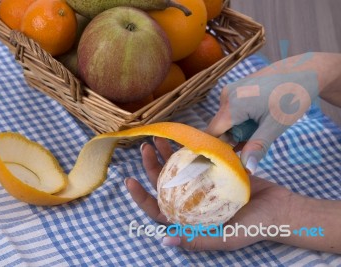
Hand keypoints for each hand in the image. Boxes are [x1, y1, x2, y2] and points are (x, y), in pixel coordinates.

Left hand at [125, 137, 292, 250]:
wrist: (280, 209)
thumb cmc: (254, 228)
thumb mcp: (225, 237)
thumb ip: (197, 239)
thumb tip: (165, 239)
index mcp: (189, 220)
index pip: (158, 210)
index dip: (141, 197)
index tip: (130, 179)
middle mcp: (191, 203)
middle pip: (164, 184)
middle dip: (151, 166)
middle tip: (145, 148)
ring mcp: (201, 186)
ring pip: (177, 170)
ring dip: (165, 154)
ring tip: (157, 139)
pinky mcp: (213, 173)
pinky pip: (195, 160)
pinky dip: (186, 149)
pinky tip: (180, 138)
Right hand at [207, 53, 321, 172]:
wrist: (303, 72)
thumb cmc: (292, 96)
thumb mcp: (276, 125)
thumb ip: (258, 146)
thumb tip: (247, 169)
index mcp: (232, 104)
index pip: (212, 134)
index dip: (217, 150)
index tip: (229, 162)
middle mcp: (225, 96)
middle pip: (219, 128)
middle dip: (232, 141)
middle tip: (253, 146)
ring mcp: (229, 91)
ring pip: (225, 121)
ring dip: (238, 131)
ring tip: (259, 129)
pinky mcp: (234, 90)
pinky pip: (230, 112)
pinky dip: (241, 122)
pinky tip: (257, 121)